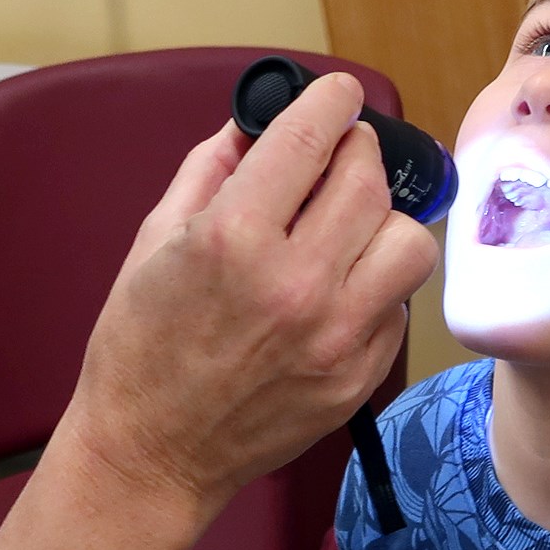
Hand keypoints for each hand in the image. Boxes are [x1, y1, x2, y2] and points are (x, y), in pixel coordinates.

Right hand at [66, 70, 439, 518]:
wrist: (151, 455)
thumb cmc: (140, 350)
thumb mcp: (153, 241)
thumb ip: (210, 170)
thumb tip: (253, 124)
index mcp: (234, 238)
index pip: (310, 137)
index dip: (330, 100)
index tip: (338, 94)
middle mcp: (296, 283)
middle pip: (369, 181)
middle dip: (354, 154)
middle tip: (335, 159)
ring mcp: (336, 336)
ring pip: (408, 242)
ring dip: (381, 222)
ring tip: (346, 229)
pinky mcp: (358, 377)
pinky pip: (398, 306)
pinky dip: (376, 286)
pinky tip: (338, 290)